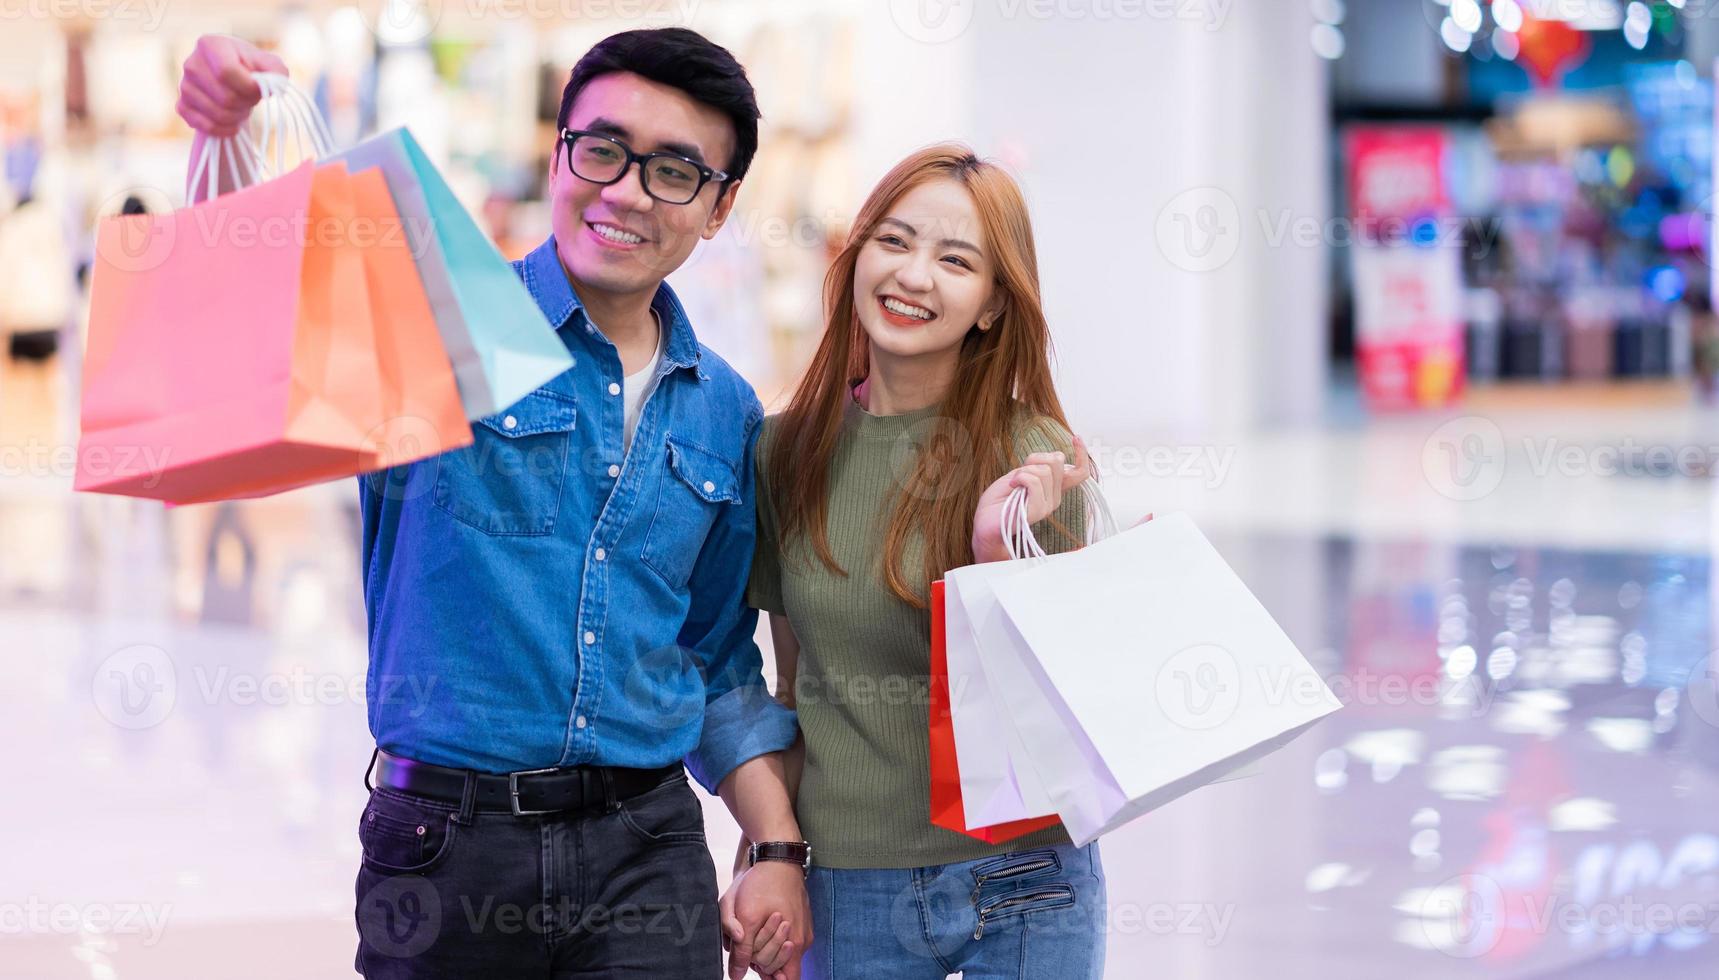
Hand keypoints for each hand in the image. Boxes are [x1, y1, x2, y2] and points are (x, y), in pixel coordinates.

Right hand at [177, 34, 286, 135]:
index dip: (249, 88)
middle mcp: (192, 63)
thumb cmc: (251, 69)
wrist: (231, 81)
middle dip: (246, 104)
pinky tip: (232, 123)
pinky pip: (206, 126)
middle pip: (225, 97)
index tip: (260, 90)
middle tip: (251, 99)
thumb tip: (272, 86)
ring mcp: (184, 86)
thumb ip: (276, 70)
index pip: (227, 72)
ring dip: (238, 117)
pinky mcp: (182, 106)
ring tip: (241, 106)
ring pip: (218, 114)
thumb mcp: (268, 64)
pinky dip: (224, 129)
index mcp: (210, 45)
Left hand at [720, 861, 810, 979]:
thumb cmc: (760, 883)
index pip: (787, 979)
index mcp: (793, 942)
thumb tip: (736, 975)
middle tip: (747, 939)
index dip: (769, 977)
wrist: (778, 856)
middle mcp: (801, 940)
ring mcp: (803, 930)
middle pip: (779, 967)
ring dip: (764, 946)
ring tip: (755, 925)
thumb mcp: (742, 915)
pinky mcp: (801, 921)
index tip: (755, 966)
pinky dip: (772, 936)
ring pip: (781, 952)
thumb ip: (740, 949)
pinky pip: (786, 939)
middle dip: (760, 960)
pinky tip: (762, 920)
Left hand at [970, 434, 1093, 563]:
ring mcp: (1047, 505)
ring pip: (1044, 470)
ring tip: (1014, 484)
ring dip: (1023, 471)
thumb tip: (1057, 457)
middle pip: (1057, 461)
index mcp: (1053, 489)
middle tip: (1020, 473)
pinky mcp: (1037, 510)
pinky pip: (1034, 481)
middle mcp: (1054, 497)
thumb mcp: (1020, 475)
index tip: (1076, 438)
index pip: (1080, 472)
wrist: (985, 521)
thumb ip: (1038, 467)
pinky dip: (1020, 478)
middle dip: (1035, 458)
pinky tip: (1013, 487)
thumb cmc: (1000, 499)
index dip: (1082, 453)